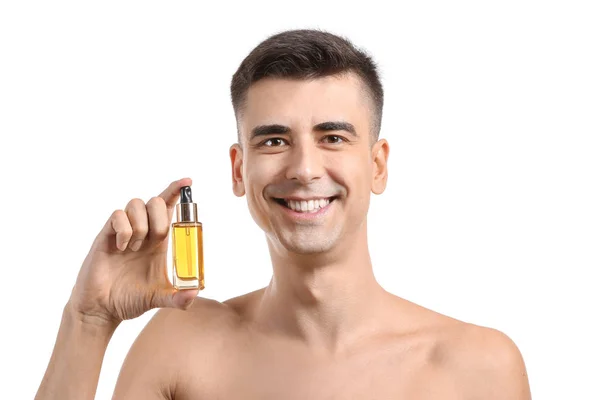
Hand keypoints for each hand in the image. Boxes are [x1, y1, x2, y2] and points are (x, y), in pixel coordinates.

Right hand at [67, 178, 197, 326]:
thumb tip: (195, 293)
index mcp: (159, 241)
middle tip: (157, 239)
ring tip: (135, 248)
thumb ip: (178, 298)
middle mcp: (143, 231)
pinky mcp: (106, 235)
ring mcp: (123, 231)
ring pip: (136, 204)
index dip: (177, 192)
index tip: (188, 182)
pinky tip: (121, 249)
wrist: (102, 309)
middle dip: (160, 216)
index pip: (169, 208)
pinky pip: (117, 216)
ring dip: (141, 225)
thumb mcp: (160, 298)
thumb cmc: (130, 300)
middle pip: (155, 201)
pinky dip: (124, 230)